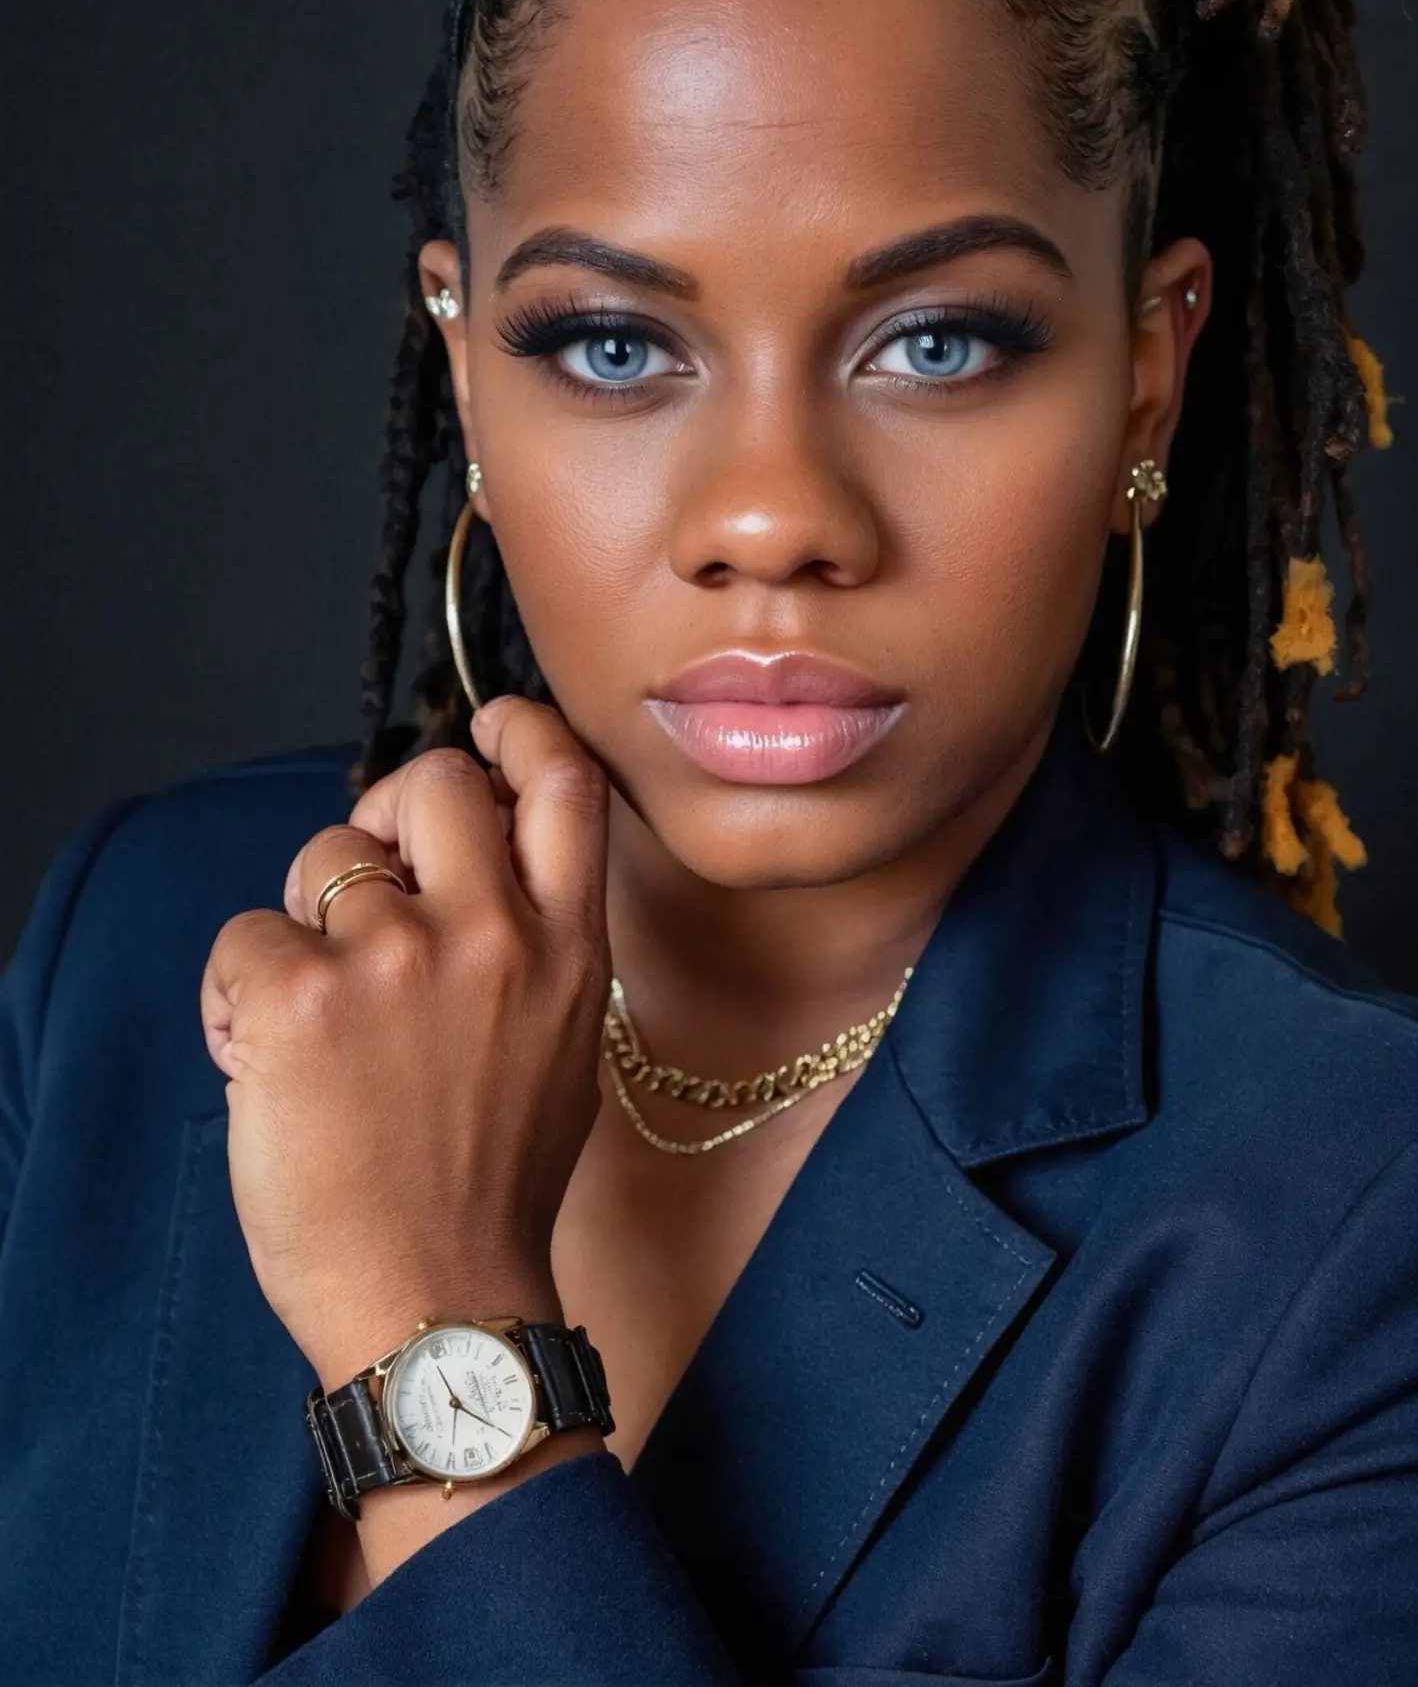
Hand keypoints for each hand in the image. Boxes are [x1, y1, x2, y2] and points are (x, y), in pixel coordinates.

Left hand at [200, 698, 611, 1389]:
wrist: (438, 1301)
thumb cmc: (493, 1186)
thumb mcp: (562, 1045)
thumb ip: (533, 943)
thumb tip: (472, 864)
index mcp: (566, 948)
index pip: (564, 783)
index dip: (520, 731)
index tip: (487, 728)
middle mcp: (492, 933)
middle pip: (434, 783)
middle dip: (390, 813)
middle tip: (369, 878)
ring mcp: (396, 960)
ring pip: (326, 855)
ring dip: (306, 920)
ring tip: (317, 1016)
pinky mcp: (300, 999)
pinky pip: (245, 935)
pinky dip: (239, 992)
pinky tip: (263, 1060)